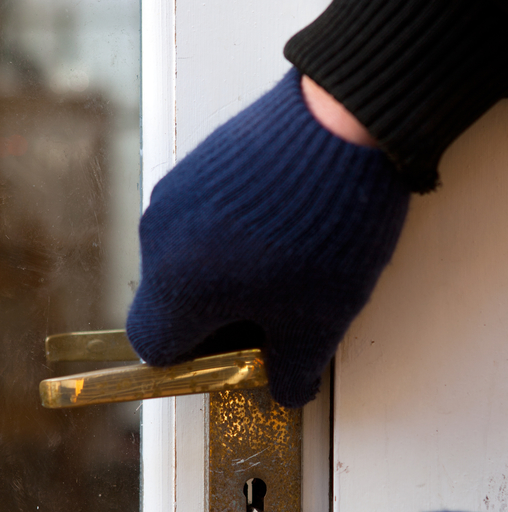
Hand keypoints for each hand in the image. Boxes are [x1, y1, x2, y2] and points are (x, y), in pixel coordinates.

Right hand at [126, 69, 408, 406]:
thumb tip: (286, 389)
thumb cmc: (327, 227)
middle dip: (219, 320)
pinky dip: (230, 238)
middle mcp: (161, 236)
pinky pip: (200, 219)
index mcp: (177, 284)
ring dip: (228, 277)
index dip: (201, 361)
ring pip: (188, 260)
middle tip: (277, 315)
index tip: (242, 355)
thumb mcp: (320, 319)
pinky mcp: (200, 161)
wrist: (347, 121)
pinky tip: (284, 228)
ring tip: (291, 267)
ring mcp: (177, 192)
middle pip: (172, 303)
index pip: (157, 348)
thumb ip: (293, 370)